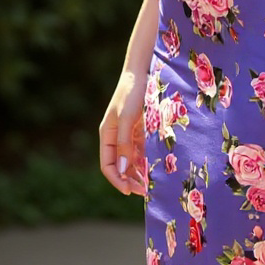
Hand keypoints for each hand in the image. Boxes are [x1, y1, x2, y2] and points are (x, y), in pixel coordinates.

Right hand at [99, 69, 147, 195]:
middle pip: (120, 166)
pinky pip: (142, 151)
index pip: (107, 165)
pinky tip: (156, 169)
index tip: (129, 191)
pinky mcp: (140, 130)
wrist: (143, 72)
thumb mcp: (127, 118)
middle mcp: (116, 137)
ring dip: (139, 173)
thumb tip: (123, 169)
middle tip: (144, 191)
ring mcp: (129, 134)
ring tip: (151, 184)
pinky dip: (147, 161)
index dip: (116, 180)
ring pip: (132, 161)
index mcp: (107, 135)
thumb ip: (125, 143)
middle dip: (130, 180)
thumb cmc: (132, 93)